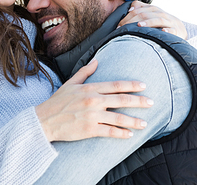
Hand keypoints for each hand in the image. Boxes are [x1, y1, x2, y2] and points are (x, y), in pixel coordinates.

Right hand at [35, 60, 152, 141]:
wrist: (44, 121)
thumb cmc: (57, 102)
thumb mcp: (70, 84)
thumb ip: (85, 72)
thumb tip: (96, 61)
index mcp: (90, 88)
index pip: (115, 85)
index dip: (131, 85)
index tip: (143, 86)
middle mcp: (93, 100)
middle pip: (121, 100)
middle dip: (139, 101)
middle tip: (151, 102)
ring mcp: (92, 116)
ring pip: (118, 118)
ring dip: (134, 120)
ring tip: (144, 123)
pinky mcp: (89, 129)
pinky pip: (110, 132)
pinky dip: (121, 133)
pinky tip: (130, 134)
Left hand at [118, 1, 187, 39]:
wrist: (179, 27)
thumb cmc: (160, 21)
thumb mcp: (151, 12)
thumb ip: (140, 8)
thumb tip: (129, 9)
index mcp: (153, 9)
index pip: (138, 10)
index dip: (127, 17)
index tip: (118, 25)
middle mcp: (160, 13)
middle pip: (145, 14)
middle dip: (132, 21)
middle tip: (122, 29)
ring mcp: (168, 22)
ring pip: (158, 20)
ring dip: (149, 22)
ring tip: (139, 25)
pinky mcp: (175, 30)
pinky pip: (172, 30)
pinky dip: (167, 31)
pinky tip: (163, 31)